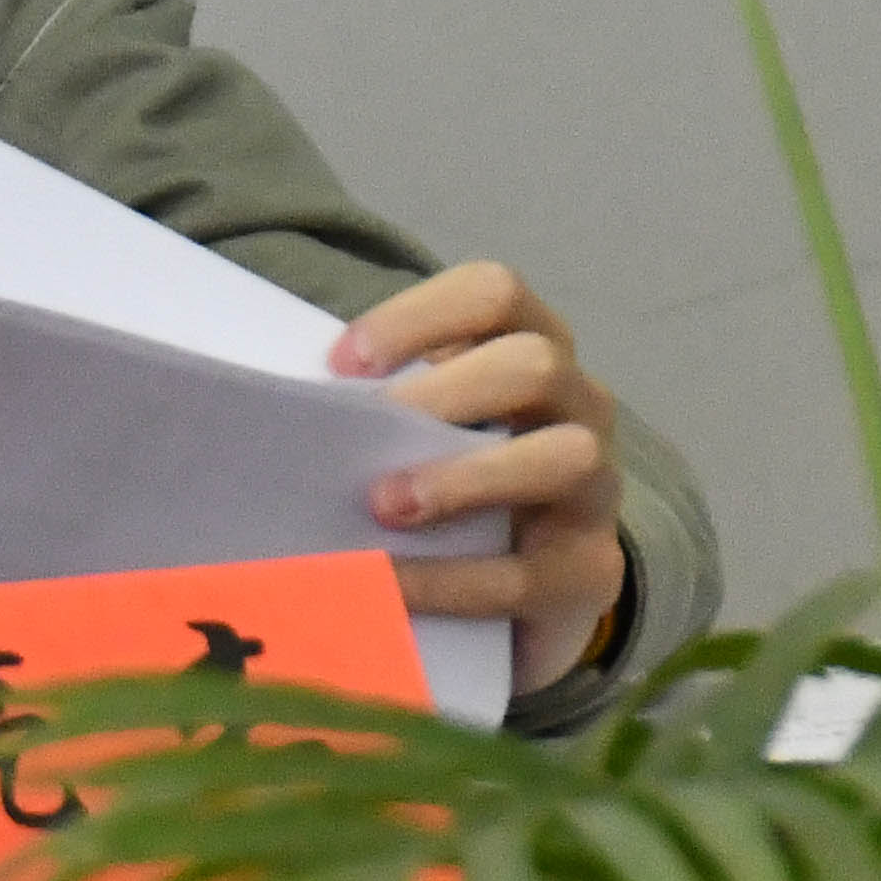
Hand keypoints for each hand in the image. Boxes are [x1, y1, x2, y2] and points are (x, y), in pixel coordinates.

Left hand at [336, 261, 635, 698]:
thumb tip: (284, 416)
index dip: (419, 318)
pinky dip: (450, 580)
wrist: (528, 586)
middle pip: (534, 364)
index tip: (340, 365)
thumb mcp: (422, 430)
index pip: (494, 294)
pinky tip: (390, 586)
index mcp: (531, 346)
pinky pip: (529, 573)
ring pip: (566, 455)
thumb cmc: (454, 482)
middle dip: (447, 393)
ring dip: (468, 477)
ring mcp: (596, 487)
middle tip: (367, 429)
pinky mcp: (588, 571)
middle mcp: (578, 404)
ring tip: (387, 505)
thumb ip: (378, 409)